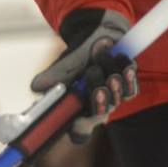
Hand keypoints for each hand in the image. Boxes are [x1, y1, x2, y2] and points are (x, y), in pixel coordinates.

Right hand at [31, 7, 136, 142]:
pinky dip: (126, 72)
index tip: (78, 120)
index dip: (80, 128)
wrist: (101, 36)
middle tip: (92, 70)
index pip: (78, 130)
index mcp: (76, 108)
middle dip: (98, 92)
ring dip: (110, 74)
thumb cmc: (81, 54)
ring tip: (101, 53)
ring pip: (116, 99)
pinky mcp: (127, 88)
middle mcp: (94, 108)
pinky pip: (131, 89)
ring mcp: (111, 99)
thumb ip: (54, 76)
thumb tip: (36, 87)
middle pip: (100, 114)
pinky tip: (120, 56)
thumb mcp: (66, 64)